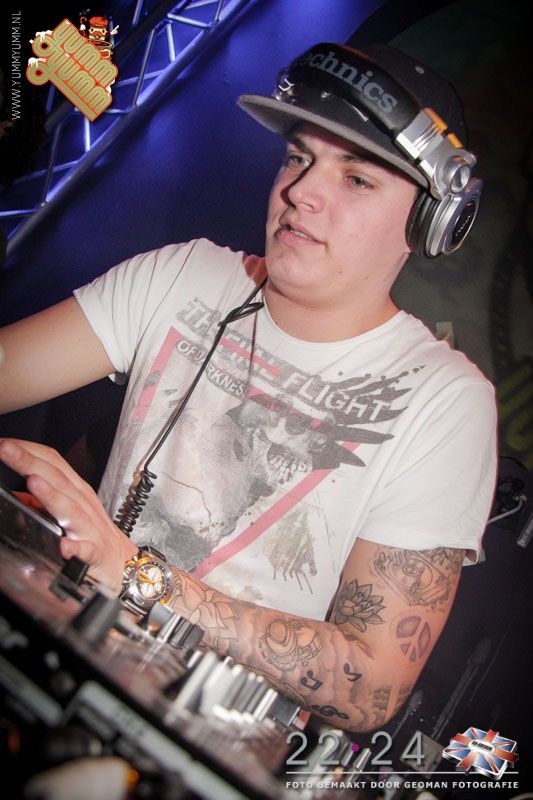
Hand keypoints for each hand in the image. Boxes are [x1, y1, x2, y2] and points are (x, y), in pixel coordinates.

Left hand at [0, 438, 136, 590]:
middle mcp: (82, 504)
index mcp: (75, 490)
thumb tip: (13, 495)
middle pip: (56, 478)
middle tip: (6, 449)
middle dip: (30, 462)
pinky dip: (76, 547)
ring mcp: (89, 528)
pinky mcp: (95, 553)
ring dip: (51, 495)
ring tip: (33, 483)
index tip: (6, 444)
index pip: (52, 462)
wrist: (122, 563)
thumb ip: (39, 502)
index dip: (28, 451)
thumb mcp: (66, 511)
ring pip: (70, 509)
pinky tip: (65, 546)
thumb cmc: (93, 533)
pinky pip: (86, 550)